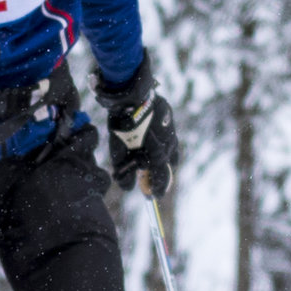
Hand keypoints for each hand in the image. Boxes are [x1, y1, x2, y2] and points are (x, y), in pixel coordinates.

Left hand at [95, 58, 178, 193]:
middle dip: (162, 174)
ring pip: (172, 150)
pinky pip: (170, 136)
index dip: (158, 188)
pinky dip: (165, 144)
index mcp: (157, 152)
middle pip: (168, 164)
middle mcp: (168, 142)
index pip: (161, 176)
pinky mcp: (169, 117)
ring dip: (164, 159)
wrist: (129, 94)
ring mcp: (170, 129)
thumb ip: (124, 170)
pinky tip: (156, 144)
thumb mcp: (118, 150)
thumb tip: (128, 188)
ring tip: (155, 164)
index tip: (154, 196)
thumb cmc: (121, 123)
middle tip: (154, 182)